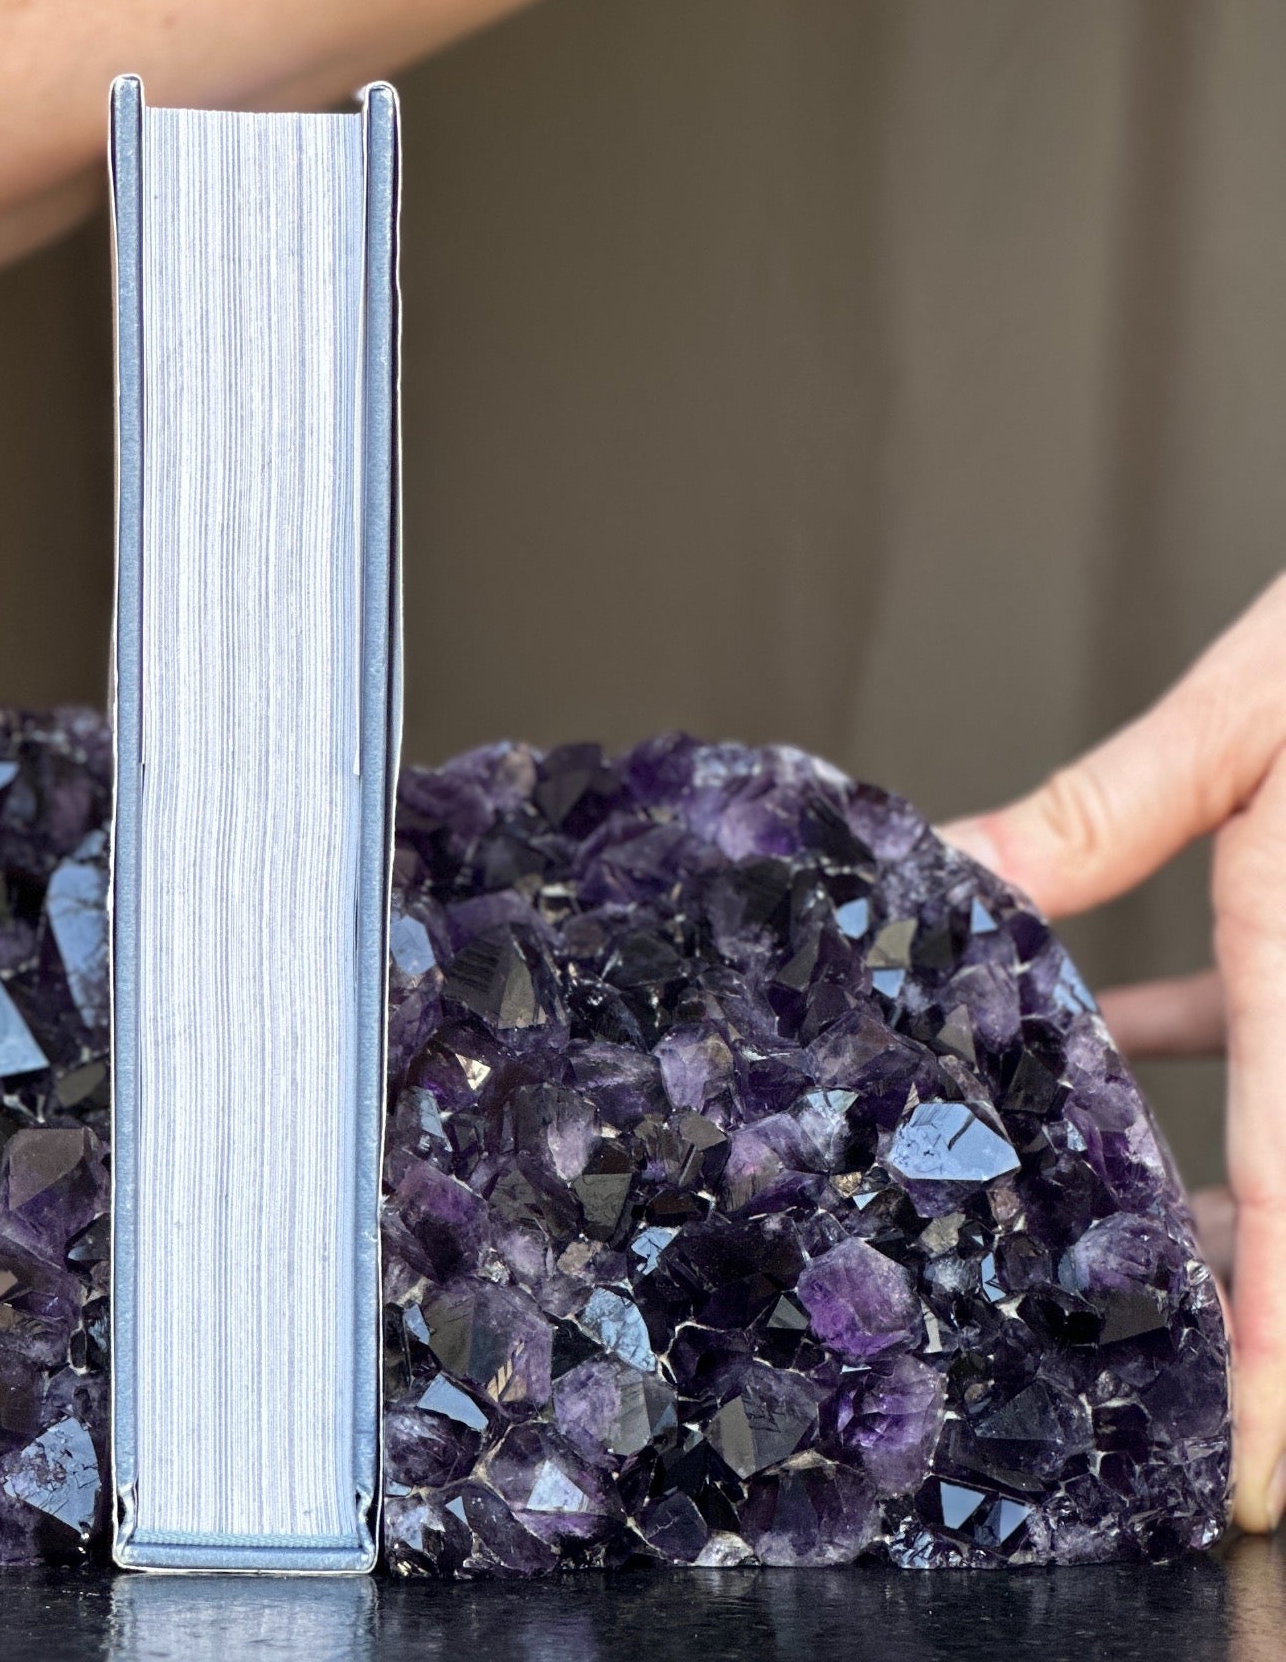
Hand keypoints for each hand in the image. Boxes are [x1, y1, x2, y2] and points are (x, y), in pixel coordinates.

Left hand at [943, 574, 1285, 1535]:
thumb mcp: (1248, 723)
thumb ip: (1098, 816)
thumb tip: (943, 873)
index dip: (1284, 1369)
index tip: (1242, 1472)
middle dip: (1257, 1318)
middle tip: (1152, 1392)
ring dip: (1233, 1203)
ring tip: (1106, 1234)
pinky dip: (1221, 1066)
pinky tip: (1125, 1037)